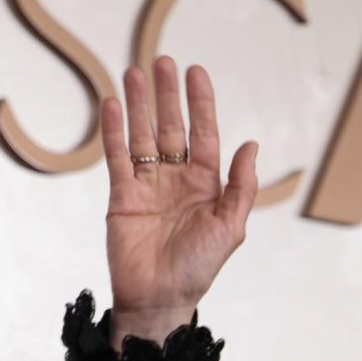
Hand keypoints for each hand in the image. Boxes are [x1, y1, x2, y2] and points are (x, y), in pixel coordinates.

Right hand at [99, 56, 259, 349]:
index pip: (204, 135)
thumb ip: (240, 187)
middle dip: (168, 96)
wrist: (158, 299)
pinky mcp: (122, 197)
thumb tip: (250, 145)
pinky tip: (111, 105)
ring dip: (139, 105)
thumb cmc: (198, 269)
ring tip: (132, 73)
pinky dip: (114, 132)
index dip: (200, 104)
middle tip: (161, 61)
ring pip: (143, 137)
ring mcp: (148, 186)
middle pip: (172, 128)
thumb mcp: (229, 228)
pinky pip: (118, 157)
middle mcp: (177, 181)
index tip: (195, 73)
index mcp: (207, 186)